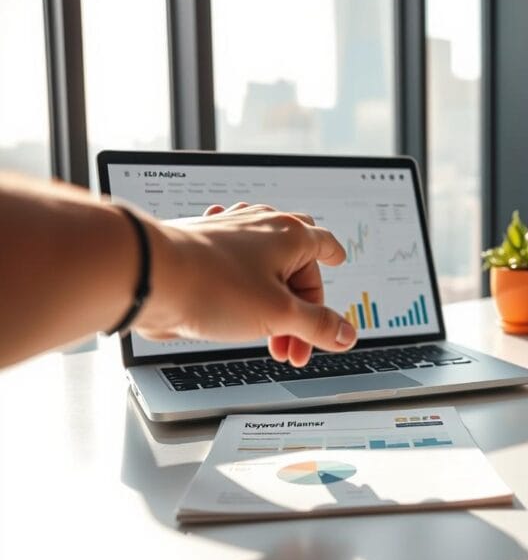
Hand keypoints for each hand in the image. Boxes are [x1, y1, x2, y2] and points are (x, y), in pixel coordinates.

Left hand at [134, 202, 356, 365]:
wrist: (148, 276)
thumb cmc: (212, 285)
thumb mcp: (278, 316)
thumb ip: (318, 326)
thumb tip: (347, 334)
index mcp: (289, 235)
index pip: (325, 245)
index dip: (334, 261)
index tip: (339, 263)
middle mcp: (261, 225)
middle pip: (296, 258)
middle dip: (301, 299)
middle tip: (298, 334)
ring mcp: (229, 232)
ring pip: (264, 261)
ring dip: (272, 297)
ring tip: (266, 331)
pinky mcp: (202, 245)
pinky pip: (233, 259)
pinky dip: (242, 280)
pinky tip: (235, 296)